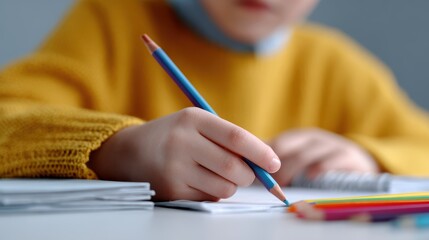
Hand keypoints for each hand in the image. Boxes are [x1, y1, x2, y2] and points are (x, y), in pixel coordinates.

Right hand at [88, 107, 280, 200]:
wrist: (130, 151)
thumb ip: (228, 140)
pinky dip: (214, 192)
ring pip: (225, 187)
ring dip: (231, 185)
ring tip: (216, 174)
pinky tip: (198, 181)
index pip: (236, 137)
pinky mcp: (172, 190)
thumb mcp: (196, 125)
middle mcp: (182, 142)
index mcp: (193, 119)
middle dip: (248, 175)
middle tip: (247, 174)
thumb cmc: (174, 136)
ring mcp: (175, 168)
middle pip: (233, 168)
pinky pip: (210, 198)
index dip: (260, 152)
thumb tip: (263, 165)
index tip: (275, 164)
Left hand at [268, 128, 378, 185]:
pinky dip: (319, 168)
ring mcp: (330, 145)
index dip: (263, 158)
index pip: (276, 143)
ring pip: (304, 155)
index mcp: (299, 137)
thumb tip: (253, 170)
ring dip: (290, 170)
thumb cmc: (323, 162)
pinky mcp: (347, 155)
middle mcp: (313, 138)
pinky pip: (331, 159)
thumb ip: (280, 161)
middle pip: (286, 148)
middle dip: (274, 166)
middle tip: (268, 182)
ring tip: (283, 184)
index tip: (257, 174)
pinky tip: (310, 176)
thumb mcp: (302, 157)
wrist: (359, 161)